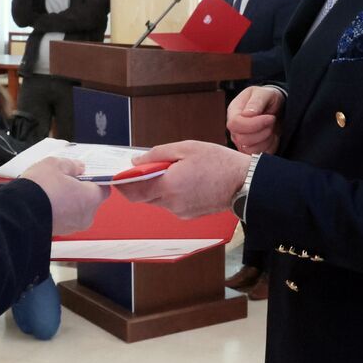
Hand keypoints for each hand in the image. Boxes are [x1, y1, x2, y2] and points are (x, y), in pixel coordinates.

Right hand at [21, 157, 107, 235]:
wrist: (18, 213)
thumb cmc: (41, 188)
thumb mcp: (55, 165)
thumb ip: (71, 165)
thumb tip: (79, 167)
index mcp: (91, 198)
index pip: (103, 189)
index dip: (94, 180)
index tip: (84, 174)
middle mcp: (86, 216)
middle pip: (89, 201)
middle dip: (79, 191)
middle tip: (64, 180)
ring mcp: (72, 228)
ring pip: (75, 211)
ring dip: (67, 202)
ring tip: (51, 190)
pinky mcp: (58, 233)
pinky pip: (63, 219)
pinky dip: (58, 211)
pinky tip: (45, 202)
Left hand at [124, 141, 249, 218]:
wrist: (243, 183)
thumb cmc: (218, 163)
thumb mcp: (186, 148)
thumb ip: (157, 155)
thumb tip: (136, 162)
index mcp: (168, 185)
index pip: (133, 191)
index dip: (122, 183)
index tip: (119, 174)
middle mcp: (171, 203)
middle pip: (143, 197)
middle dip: (140, 183)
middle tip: (147, 167)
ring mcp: (180, 212)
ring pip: (157, 201)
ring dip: (157, 187)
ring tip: (172, 171)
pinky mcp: (188, 215)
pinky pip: (170, 204)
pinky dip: (170, 193)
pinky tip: (184, 180)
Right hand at [227, 86, 283, 154]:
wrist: (277, 107)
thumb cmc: (268, 98)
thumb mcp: (264, 93)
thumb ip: (256, 101)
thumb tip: (246, 114)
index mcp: (234, 111)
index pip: (235, 124)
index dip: (254, 124)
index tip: (270, 117)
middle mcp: (235, 128)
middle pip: (242, 139)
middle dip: (262, 132)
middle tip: (272, 121)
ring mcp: (241, 140)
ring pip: (250, 150)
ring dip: (266, 139)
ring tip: (271, 127)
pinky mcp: (250, 149)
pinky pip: (258, 155)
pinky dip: (270, 146)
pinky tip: (272, 136)